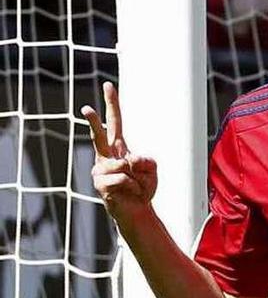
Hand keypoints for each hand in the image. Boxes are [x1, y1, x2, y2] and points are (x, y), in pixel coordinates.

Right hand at [81, 82, 157, 228]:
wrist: (137, 211)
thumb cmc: (143, 188)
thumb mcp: (152, 170)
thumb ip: (146, 160)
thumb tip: (129, 160)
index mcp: (120, 148)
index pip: (116, 122)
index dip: (113, 104)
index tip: (108, 86)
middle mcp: (106, 156)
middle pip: (100, 135)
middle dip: (93, 121)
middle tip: (85, 108)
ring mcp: (100, 170)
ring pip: (123, 163)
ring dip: (138, 177)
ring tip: (135, 186)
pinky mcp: (100, 183)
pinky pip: (124, 178)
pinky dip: (133, 186)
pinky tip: (129, 193)